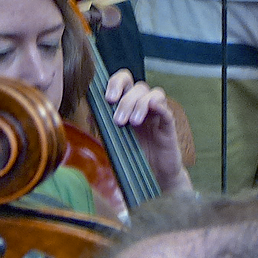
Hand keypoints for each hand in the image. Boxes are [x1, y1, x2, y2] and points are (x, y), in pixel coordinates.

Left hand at [101, 69, 192, 194]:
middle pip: (138, 87)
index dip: (116, 83)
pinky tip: (153, 107)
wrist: (154, 175)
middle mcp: (143, 106)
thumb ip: (103, 127)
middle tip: (119, 121)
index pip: (125, 82)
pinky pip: (167, 110)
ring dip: (141, 104)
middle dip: (126, 101)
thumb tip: (89, 114)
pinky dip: (160, 105)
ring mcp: (157, 114)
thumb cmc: (134, 155)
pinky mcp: (169, 126)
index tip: (109, 98)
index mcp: (129, 105)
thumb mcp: (115, 141)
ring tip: (134, 122)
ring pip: (154, 94)